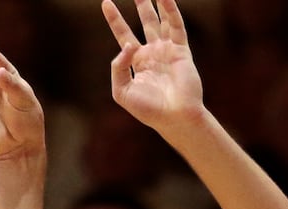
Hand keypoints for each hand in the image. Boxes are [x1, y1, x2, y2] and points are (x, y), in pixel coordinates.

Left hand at [103, 0, 203, 132]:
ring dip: (156, 2)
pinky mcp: (181, 51)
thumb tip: (127, 45)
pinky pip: (176, 26)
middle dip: (141, 4)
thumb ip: (117, 68)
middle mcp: (153, 53)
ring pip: (161, 20)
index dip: (115, 19)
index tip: (106, 3)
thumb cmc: (149, 110)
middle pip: (145, 21)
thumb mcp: (122, 92)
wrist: (174, 118)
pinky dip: (171, 10)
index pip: (124, 35)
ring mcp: (168, 50)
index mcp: (138, 63)